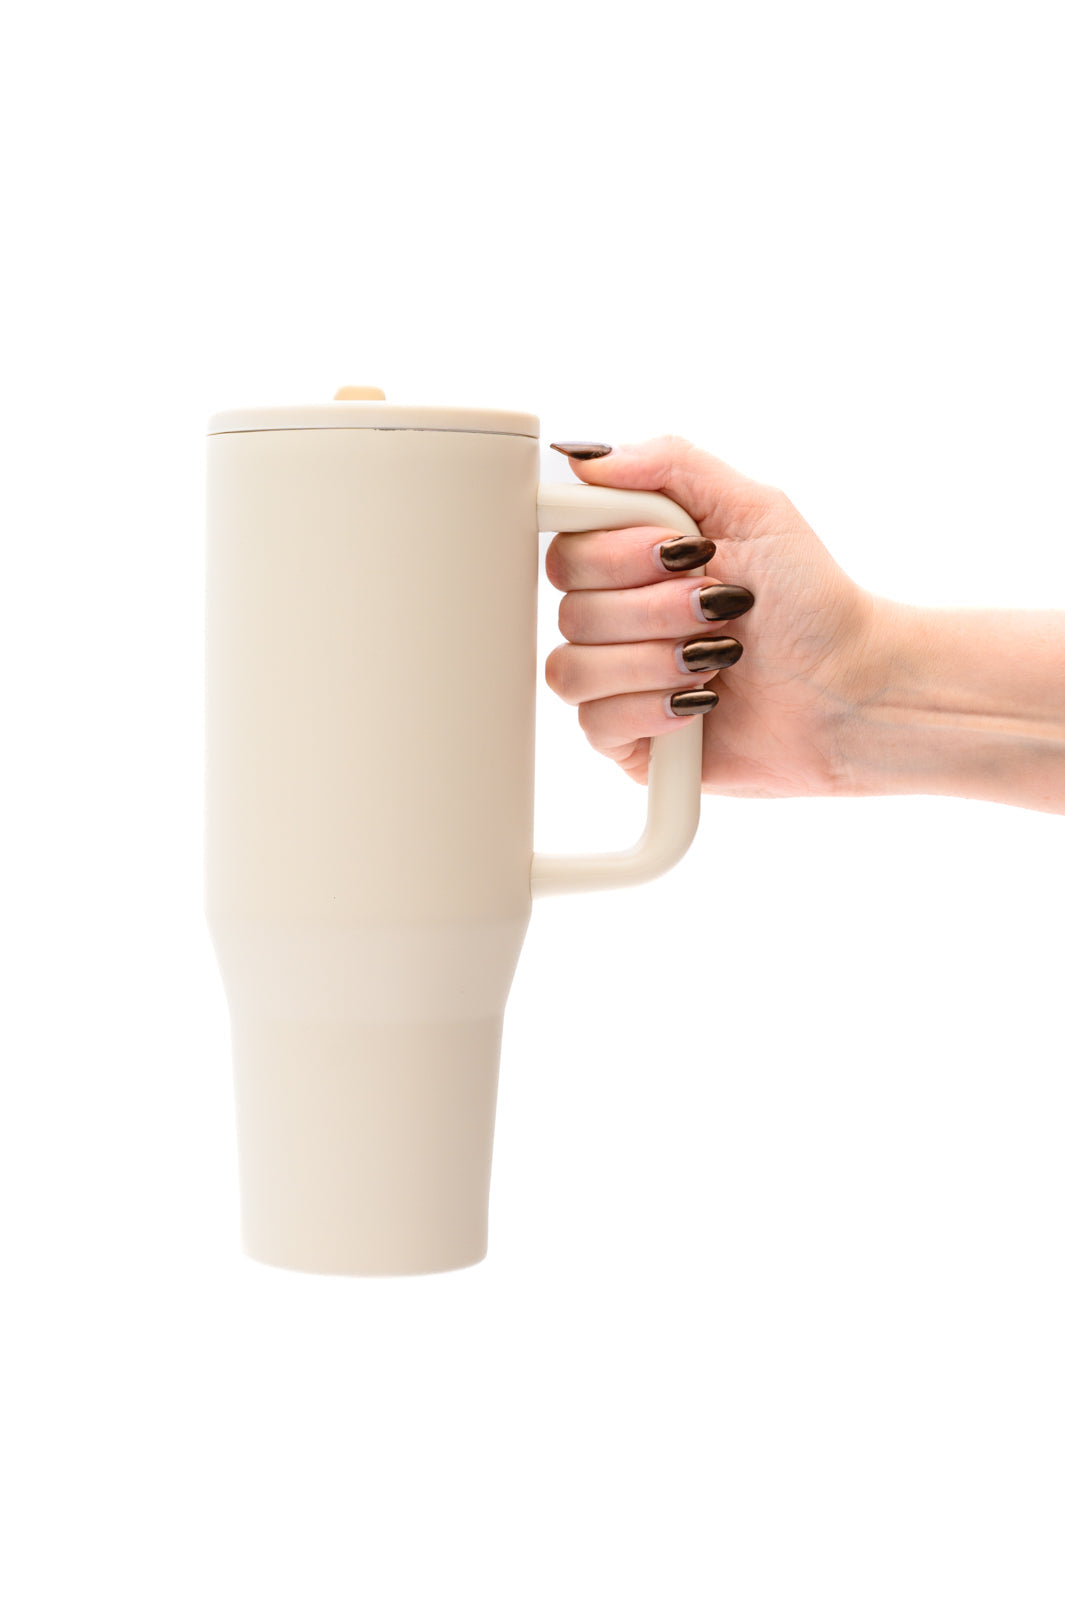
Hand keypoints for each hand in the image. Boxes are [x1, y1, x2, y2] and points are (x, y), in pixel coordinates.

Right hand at [545, 436, 882, 796]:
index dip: (615, 552)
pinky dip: (652, 709)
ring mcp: (615, 680)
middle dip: (655, 607)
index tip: (681, 551)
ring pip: (572, 668)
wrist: (848, 687)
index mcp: (632, 561)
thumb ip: (670, 463)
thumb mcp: (753, 507)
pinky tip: (701, 702)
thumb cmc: (811, 601)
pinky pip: (593, 723)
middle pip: (569, 607)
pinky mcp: (625, 738)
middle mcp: (614, 618)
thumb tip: (586, 459)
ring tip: (719, 658)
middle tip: (721, 605)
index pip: (568, 547)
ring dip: (654, 661)